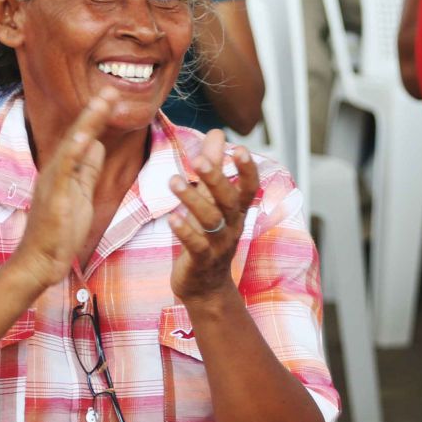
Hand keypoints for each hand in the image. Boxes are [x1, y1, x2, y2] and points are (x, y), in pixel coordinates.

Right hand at [10, 86, 117, 291]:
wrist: (40, 261)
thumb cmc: (60, 231)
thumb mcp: (81, 194)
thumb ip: (87, 170)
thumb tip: (97, 144)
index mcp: (64, 170)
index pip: (82, 138)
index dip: (96, 118)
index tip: (111, 97)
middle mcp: (56, 170)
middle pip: (77, 134)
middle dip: (94, 112)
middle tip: (111, 89)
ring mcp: (53, 181)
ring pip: (72, 145)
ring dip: (88, 122)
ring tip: (103, 100)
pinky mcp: (54, 196)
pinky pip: (65, 169)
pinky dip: (75, 151)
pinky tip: (87, 135)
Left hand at [168, 129, 260, 303]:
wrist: (206, 288)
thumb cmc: (208, 237)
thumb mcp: (212, 201)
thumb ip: (214, 168)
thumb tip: (217, 133)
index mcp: (236, 211)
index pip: (248, 188)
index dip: (246, 170)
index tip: (240, 149)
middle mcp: (232, 226)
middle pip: (229, 200)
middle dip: (216, 179)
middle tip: (199, 159)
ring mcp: (218, 244)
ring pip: (211, 220)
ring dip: (193, 200)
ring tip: (173, 181)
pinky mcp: (201, 261)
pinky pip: (196, 244)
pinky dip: (185, 230)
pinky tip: (172, 217)